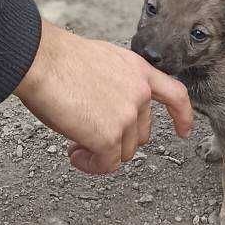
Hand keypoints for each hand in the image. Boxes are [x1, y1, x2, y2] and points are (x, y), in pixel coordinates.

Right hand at [15, 21, 192, 175]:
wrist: (41, 60)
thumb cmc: (58, 59)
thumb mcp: (101, 62)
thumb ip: (116, 84)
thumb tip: (107, 109)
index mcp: (138, 70)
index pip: (175, 94)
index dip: (182, 116)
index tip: (184, 131)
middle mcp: (139, 93)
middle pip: (140, 134)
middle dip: (117, 140)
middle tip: (87, 137)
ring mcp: (127, 115)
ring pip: (123, 152)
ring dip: (100, 153)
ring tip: (75, 144)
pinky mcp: (109, 136)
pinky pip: (107, 164)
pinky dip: (91, 165)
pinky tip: (75, 155)